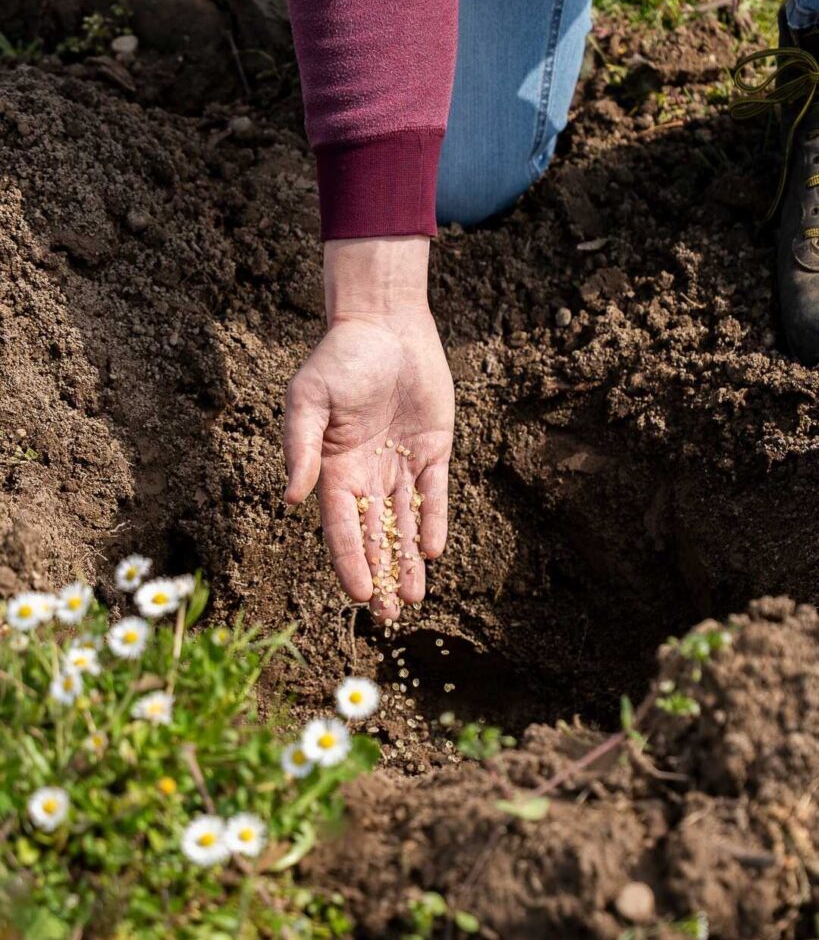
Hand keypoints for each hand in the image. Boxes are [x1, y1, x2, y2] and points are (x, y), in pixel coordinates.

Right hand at [283, 237, 453, 621]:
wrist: (385, 324)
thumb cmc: (340, 358)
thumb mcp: (308, 400)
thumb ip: (301, 448)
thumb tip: (291, 499)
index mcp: (334, 469)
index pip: (341, 527)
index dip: (350, 562)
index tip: (359, 596)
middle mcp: (367, 474)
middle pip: (375, 535)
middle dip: (381, 574)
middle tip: (391, 616)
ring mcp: (401, 464)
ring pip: (405, 523)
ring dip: (408, 559)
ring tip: (413, 597)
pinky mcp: (433, 450)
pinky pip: (434, 494)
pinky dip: (434, 522)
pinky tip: (433, 552)